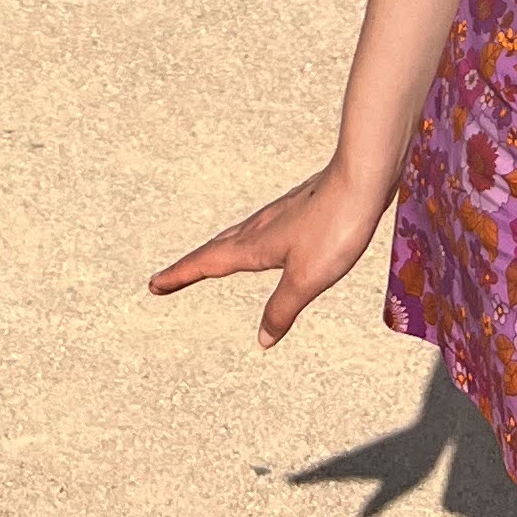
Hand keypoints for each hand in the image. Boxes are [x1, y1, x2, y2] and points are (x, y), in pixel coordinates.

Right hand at [149, 162, 392, 348]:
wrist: (362, 177)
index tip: (154, 285)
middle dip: (191, 266)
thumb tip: (263, 340)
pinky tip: (264, 243)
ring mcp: (280, 216)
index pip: (207, 263)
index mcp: (255, 245)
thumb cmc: (334, 227)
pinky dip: (246, 243)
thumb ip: (282, 310)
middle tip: (168, 279)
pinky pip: (260, 231)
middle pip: (216, 249)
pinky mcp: (301, 210)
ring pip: (238, 237)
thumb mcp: (307, 278)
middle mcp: (261, 228)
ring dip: (217, 252)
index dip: (180, 276)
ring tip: (208, 262)